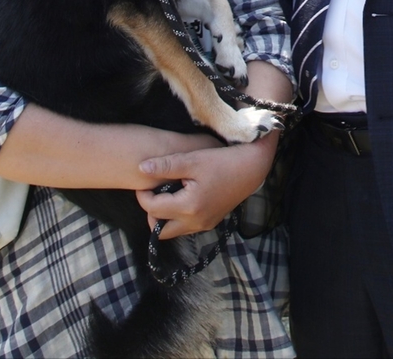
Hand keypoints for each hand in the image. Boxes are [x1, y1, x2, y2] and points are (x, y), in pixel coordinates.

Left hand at [136, 129, 278, 238]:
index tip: (144, 182)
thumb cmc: (222, 161)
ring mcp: (203, 226)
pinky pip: (185, 228)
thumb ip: (166, 166)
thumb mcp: (192, 160)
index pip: (153, 209)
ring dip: (164, 217)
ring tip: (167, 193)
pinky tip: (181, 197)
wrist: (251, 168)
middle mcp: (195, 223)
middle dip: (151, 212)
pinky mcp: (210, 223)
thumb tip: (141, 168)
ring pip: (172, 231)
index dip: (143, 195)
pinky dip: (177, 217)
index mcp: (188, 207)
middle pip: (159, 230)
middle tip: (154, 191)